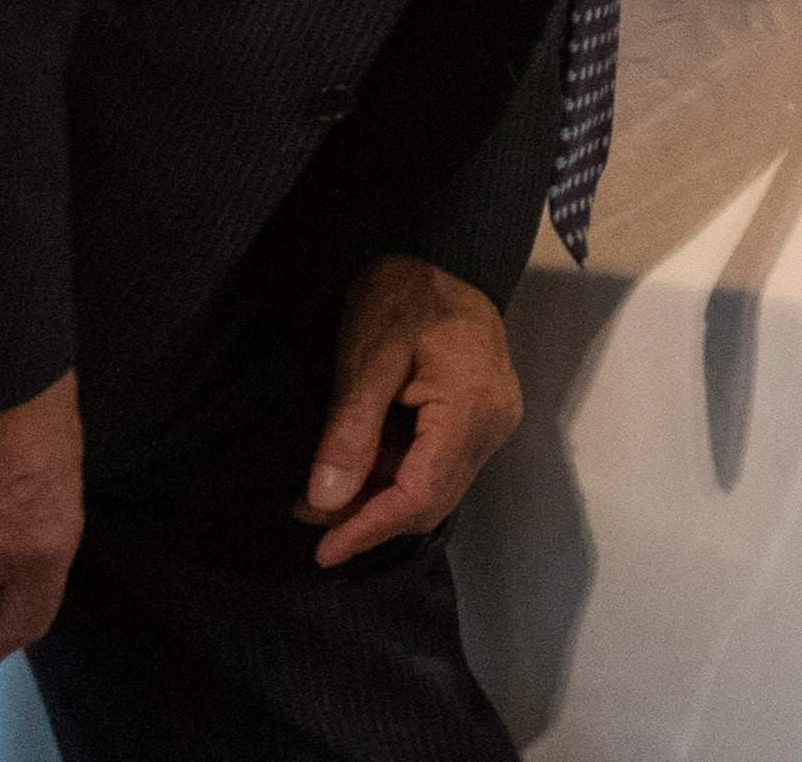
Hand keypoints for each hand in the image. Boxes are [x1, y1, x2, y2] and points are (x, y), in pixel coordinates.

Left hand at [294, 255, 522, 567]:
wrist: (442, 252)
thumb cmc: (402, 294)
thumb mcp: (367, 357)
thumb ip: (350, 430)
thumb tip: (325, 502)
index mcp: (472, 407)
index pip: (421, 493)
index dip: (369, 527)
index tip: (321, 551)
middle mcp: (493, 424)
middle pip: (432, 500)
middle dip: (369, 518)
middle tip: (308, 515)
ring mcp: (492, 421)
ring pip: (434, 487)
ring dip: (377, 499)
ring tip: (319, 495)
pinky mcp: (481, 417)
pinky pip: (437, 465)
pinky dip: (393, 476)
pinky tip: (353, 468)